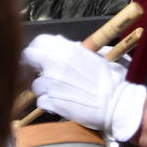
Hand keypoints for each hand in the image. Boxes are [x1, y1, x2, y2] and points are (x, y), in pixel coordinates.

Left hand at [23, 34, 146, 141]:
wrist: (117, 105)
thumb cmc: (114, 81)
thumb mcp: (103, 57)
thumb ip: (84, 50)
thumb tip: (73, 45)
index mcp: (69, 51)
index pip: (39, 41)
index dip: (39, 48)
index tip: (43, 54)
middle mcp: (56, 65)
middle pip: (28, 58)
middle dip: (34, 64)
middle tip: (45, 71)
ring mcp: (51, 85)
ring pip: (35, 84)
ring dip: (45, 88)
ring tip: (62, 92)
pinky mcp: (51, 103)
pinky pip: (41, 101)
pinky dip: (50, 103)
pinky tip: (63, 102)